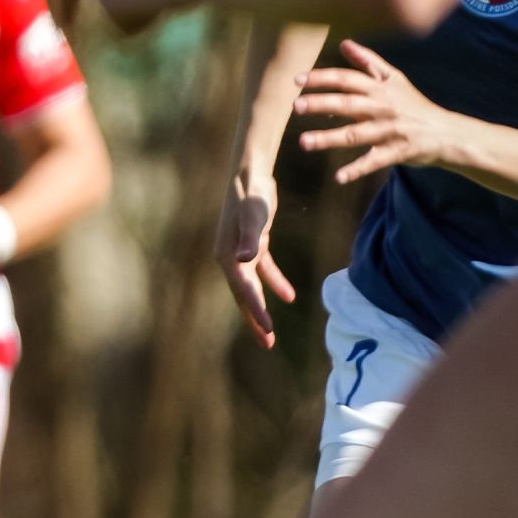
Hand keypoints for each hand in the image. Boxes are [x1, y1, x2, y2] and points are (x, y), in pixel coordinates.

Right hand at [218, 166, 292, 346]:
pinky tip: (290, 296)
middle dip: (255, 319)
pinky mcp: (254, 244)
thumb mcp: (254, 217)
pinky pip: (264, 270)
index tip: (268, 330)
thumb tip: (243, 259)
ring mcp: (241, 252)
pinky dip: (275, 283)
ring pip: (251, 287)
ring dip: (260, 307)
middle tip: (267, 343)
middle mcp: (230, 257)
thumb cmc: (251, 195)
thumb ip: (250, 239)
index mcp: (227, 256)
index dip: (255, 311)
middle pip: (243, 295)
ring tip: (270, 331)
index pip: (243, 290)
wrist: (249, 174)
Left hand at [296, 39, 475, 184]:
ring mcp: (389, 131)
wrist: (447, 132)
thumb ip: (368, 61)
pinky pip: (374, 161)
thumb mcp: (395, 79)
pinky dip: (357, 170)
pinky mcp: (397, 152)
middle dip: (321, 104)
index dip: (322, 78)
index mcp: (380, 89)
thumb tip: (344, 43)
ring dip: (329, 139)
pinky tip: (339, 177)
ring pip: (355, 134)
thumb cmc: (413, 104)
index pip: (347, 79)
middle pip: (348, 104)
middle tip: (296, 106)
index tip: (296, 79)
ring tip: (303, 142)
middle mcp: (383, 108)